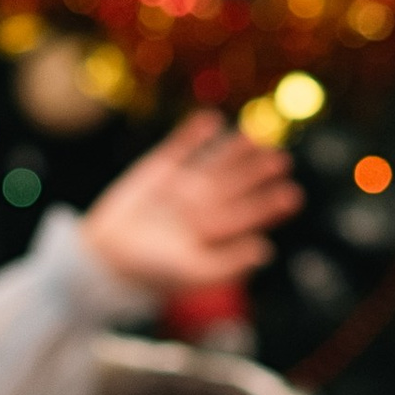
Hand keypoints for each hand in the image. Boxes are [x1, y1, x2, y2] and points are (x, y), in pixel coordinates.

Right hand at [76, 115, 300, 299]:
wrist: (102, 258)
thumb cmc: (147, 273)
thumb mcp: (191, 272)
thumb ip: (228, 263)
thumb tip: (266, 251)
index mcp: (212, 233)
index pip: (247, 215)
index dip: (269, 205)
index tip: (292, 195)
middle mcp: (201, 207)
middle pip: (236, 185)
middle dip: (258, 173)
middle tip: (282, 160)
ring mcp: (181, 186)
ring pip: (215, 162)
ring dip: (235, 149)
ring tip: (256, 135)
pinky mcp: (158, 169)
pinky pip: (181, 147)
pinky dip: (195, 134)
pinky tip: (213, 121)